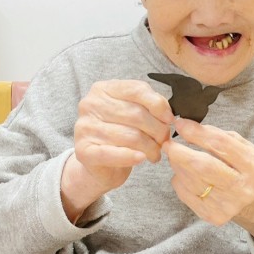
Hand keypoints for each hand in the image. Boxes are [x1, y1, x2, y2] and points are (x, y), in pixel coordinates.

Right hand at [61, 80, 173, 219]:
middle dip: (158, 130)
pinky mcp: (83, 150)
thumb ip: (149, 105)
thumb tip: (167, 114)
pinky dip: (132, 157)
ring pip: (131, 136)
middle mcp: (90, 104)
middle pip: (136, 114)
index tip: (170, 119)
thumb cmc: (121, 134)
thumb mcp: (134, 112)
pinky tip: (142, 159)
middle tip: (164, 141)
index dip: (158, 105)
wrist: (100, 164)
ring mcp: (85, 127)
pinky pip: (114, 153)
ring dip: (150, 147)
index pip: (137, 90)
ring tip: (155, 153)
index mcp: (103, 89)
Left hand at [161, 118, 253, 226]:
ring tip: (177, 157)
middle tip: (168, 144)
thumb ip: (218, 136)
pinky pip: (186, 194)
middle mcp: (242, 188)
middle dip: (180, 152)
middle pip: (203, 166)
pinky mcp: (213, 216)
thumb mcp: (241, 146)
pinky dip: (179, 181)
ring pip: (191, 180)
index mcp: (253, 166)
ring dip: (178, 165)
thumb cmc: (244, 167)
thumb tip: (188, 128)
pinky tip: (184, 174)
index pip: (220, 145)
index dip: (196, 133)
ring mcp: (227, 205)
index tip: (180, 124)